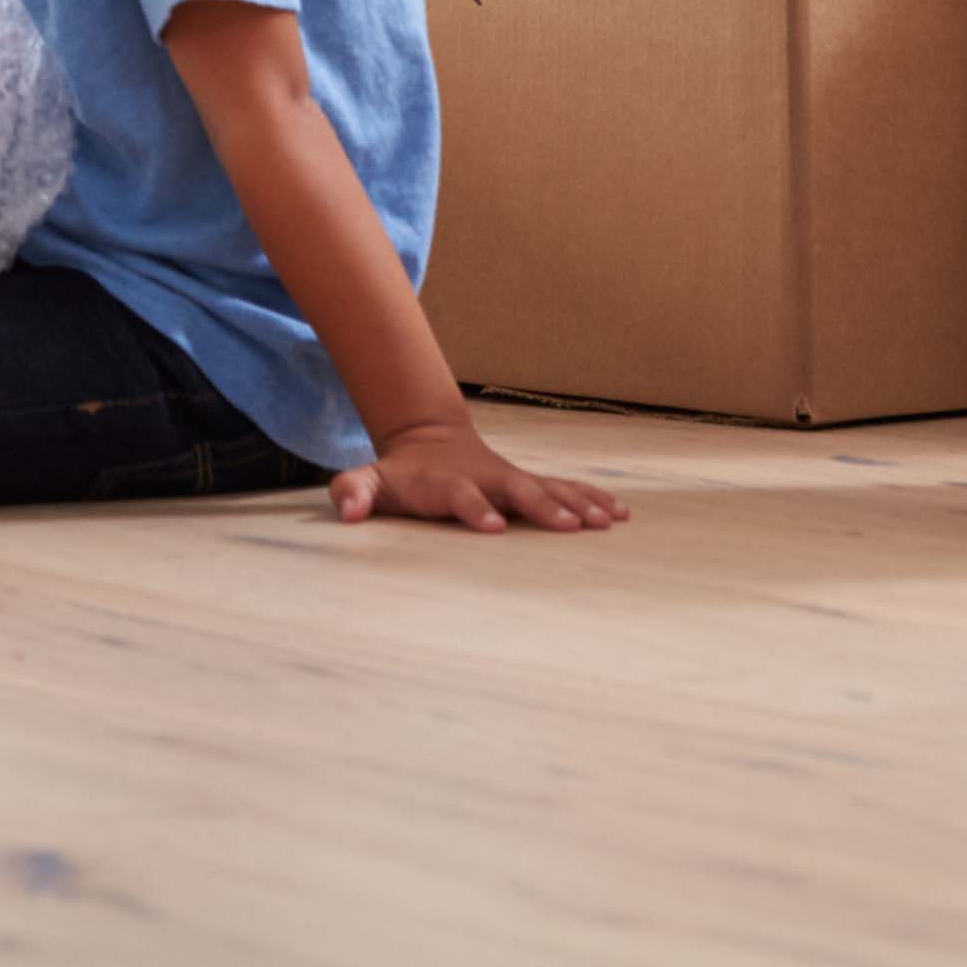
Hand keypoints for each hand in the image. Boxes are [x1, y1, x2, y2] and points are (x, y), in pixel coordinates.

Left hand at [330, 420, 629, 534]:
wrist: (428, 440)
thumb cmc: (400, 475)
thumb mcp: (370, 481)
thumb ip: (353, 492)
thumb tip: (345, 512)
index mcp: (448, 483)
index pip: (461, 495)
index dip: (475, 509)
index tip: (493, 527)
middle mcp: (487, 478)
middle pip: (517, 490)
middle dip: (544, 507)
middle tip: (572, 526)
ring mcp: (511, 479)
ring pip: (549, 487)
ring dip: (579, 503)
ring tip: (609, 520)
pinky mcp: (530, 483)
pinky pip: (566, 488)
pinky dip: (593, 498)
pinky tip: (621, 513)